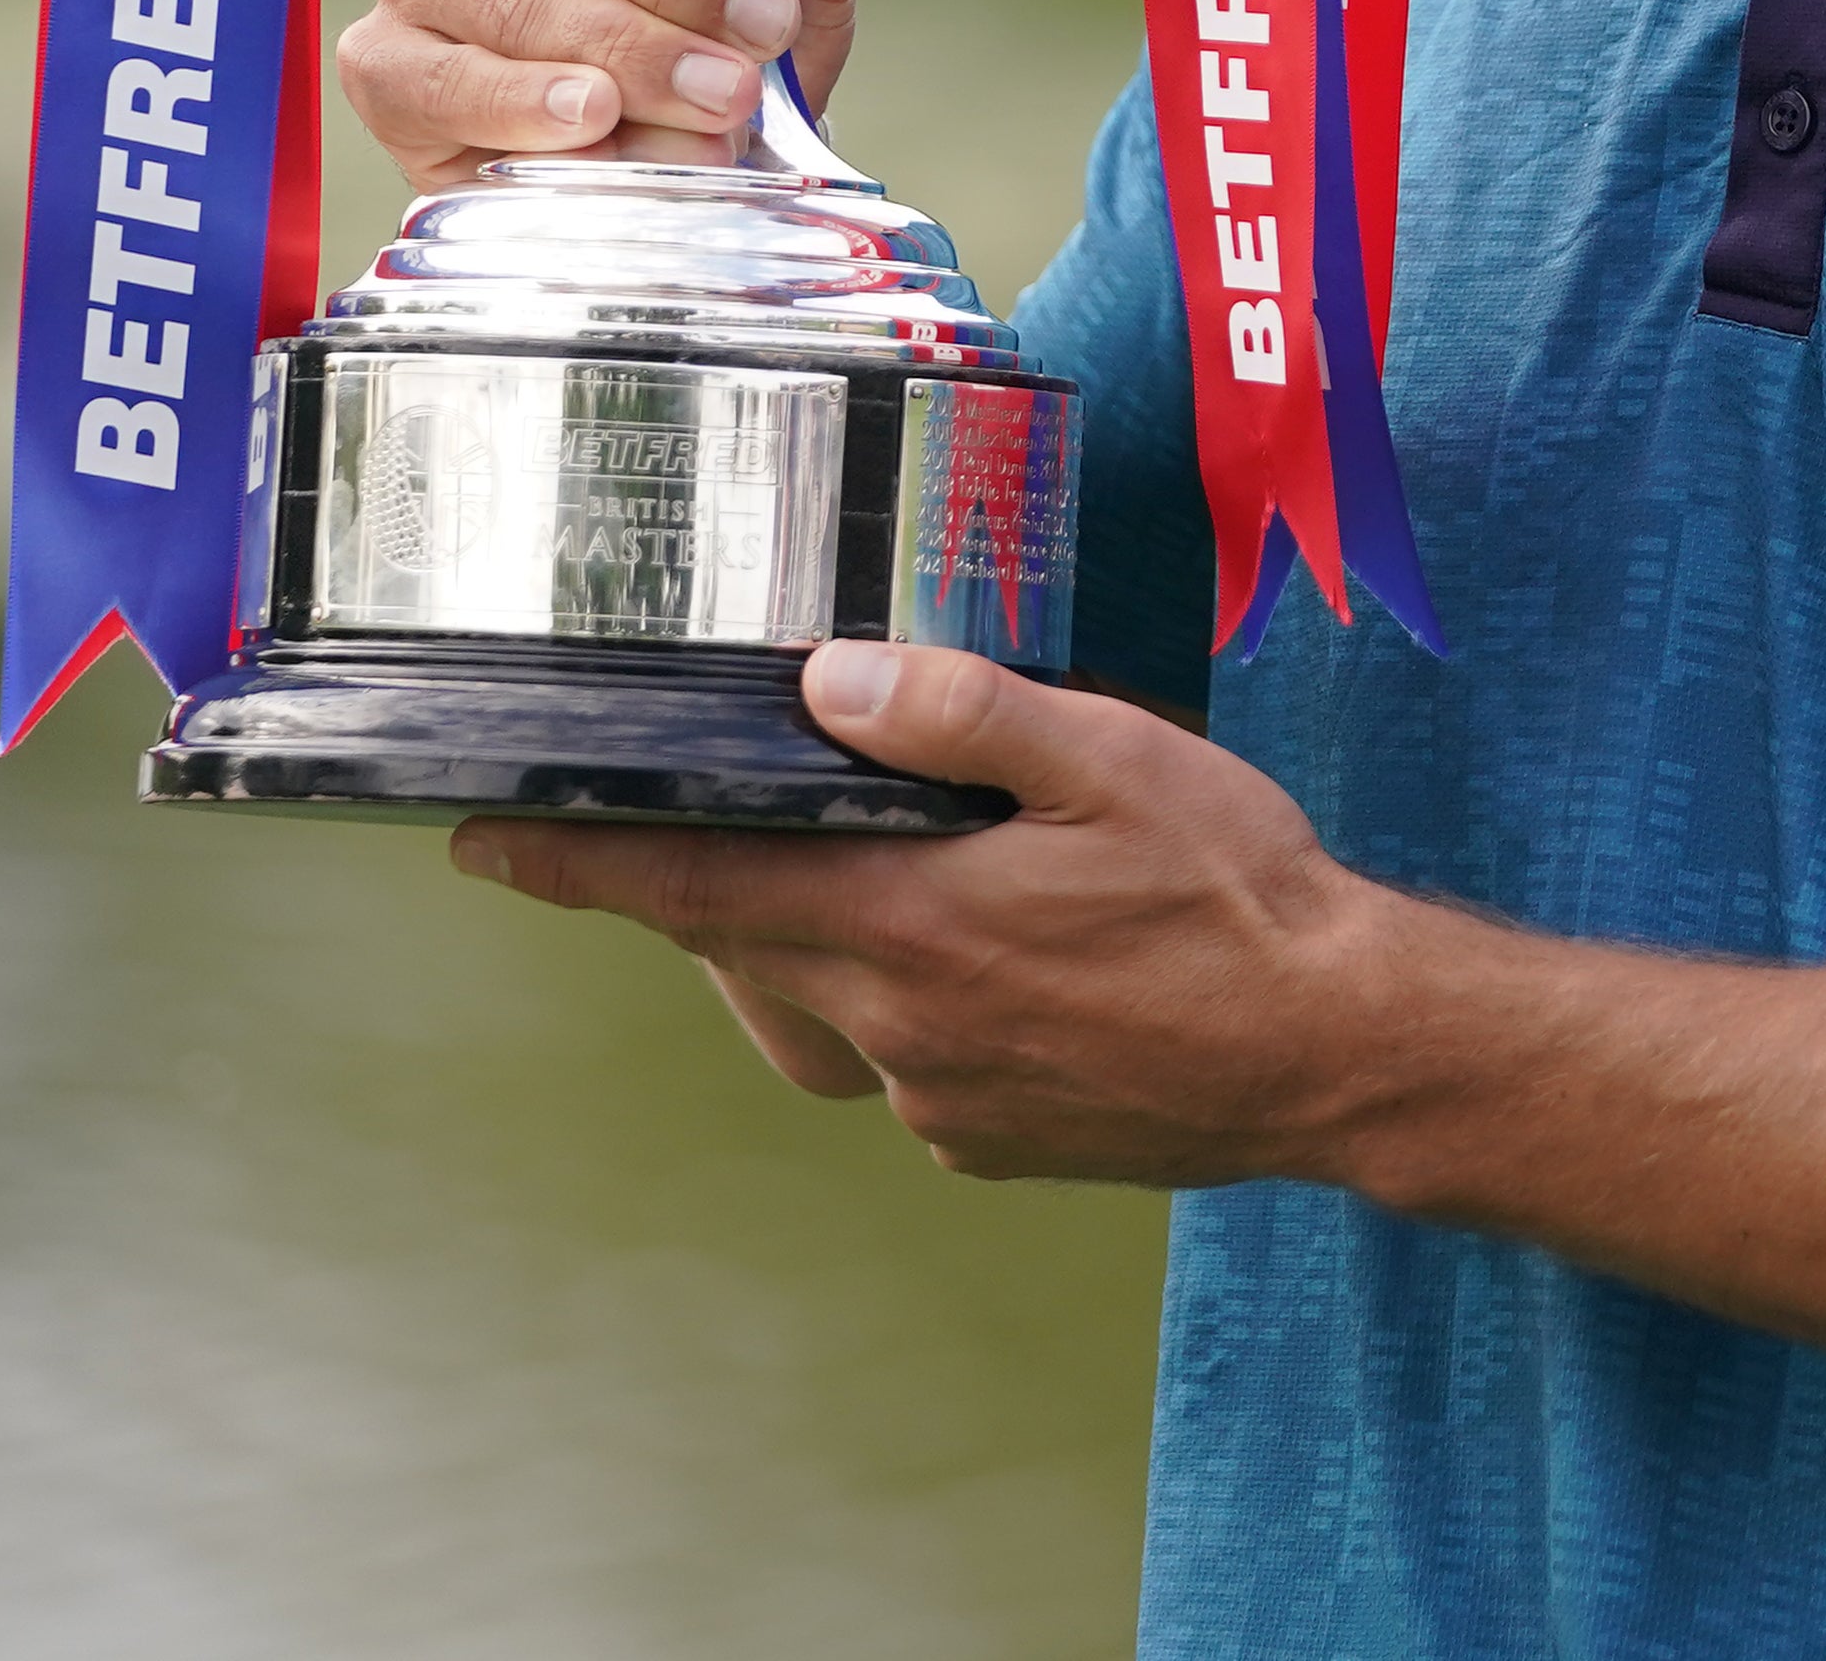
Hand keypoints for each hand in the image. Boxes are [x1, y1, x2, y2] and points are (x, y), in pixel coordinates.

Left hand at [451, 644, 1426, 1185]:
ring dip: (802, 950)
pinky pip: (900, 1069)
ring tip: (854, 877)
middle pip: (743, 950)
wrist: (1344, 1054)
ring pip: (815, 1016)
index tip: (481, 844)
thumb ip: (966, 714)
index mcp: (910, 928)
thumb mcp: (1115, 760)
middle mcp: (900, 1032)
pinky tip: (980, 957)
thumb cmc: (1240, 897)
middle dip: (701, 886)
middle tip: (690, 819)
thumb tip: (829, 683)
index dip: (578, 864)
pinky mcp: (995, 1143)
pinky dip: (899, 1009)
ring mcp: (944, 1104)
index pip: (697, 888)